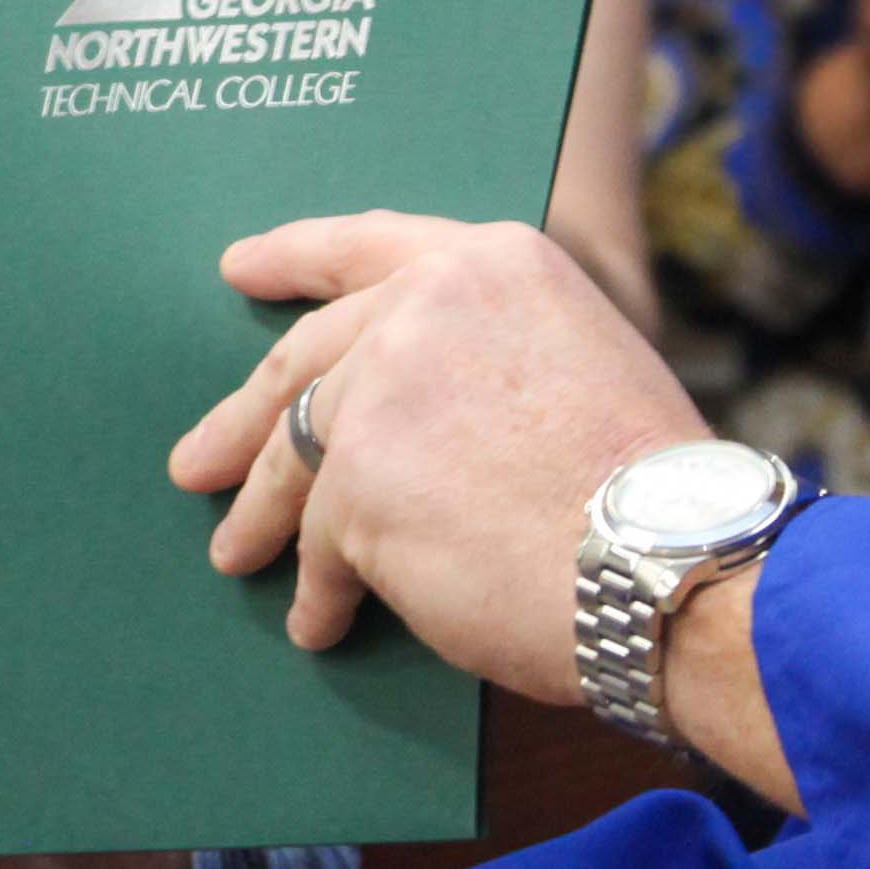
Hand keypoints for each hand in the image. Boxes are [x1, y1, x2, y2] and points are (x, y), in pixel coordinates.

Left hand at [178, 213, 705, 701]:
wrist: (668, 566)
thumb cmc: (646, 489)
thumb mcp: (581, 359)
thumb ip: (484, 352)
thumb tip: (399, 400)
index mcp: (487, 262)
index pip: (364, 247)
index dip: (294, 257)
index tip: (240, 270)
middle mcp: (425, 307)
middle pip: (306, 361)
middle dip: (244, 419)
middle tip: (201, 461)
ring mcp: (383, 393)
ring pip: (295, 458)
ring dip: (262, 515)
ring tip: (238, 554)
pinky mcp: (359, 487)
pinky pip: (320, 544)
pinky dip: (317, 589)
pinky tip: (319, 621)